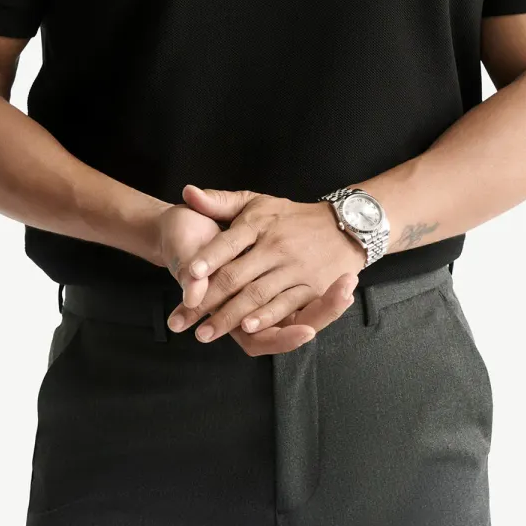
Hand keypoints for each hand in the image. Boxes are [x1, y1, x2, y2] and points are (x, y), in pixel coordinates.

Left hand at [165, 185, 365, 347]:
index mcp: (259, 223)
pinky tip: (246, 329)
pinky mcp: (311, 288)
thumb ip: (220, 201)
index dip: (209, 257)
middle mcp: (276, 246)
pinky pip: (284, 306)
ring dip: (229, 317)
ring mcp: (294, 268)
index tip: (189, 272)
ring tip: (205, 333)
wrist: (344, 226)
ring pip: (256, 295)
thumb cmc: (290, 217)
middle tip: (182, 320)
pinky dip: (265, 318)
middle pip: (236, 276)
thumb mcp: (256, 202)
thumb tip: (187, 193)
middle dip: (207, 300)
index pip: (229, 242)